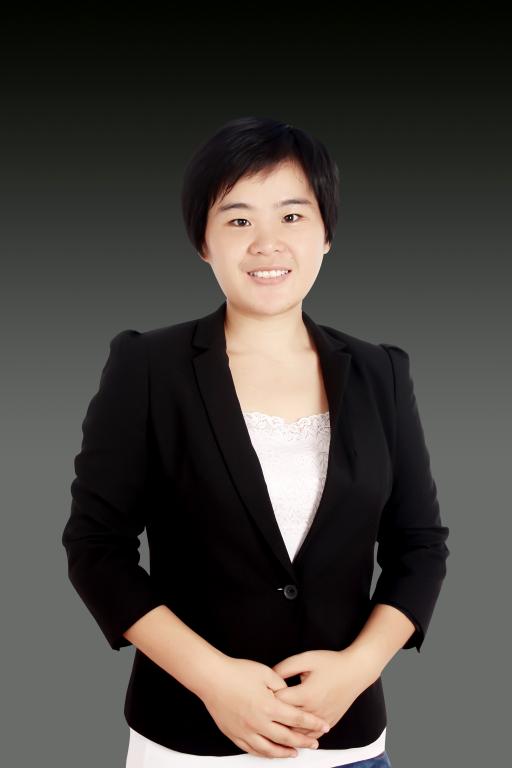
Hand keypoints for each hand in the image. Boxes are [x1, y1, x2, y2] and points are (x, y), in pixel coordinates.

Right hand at [199, 656, 331, 757]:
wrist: (212, 678)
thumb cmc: (237, 672)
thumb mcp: (265, 672)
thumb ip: (281, 685)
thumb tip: (290, 695)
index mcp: (269, 706)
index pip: (297, 719)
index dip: (313, 723)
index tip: (324, 727)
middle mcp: (259, 723)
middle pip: (287, 738)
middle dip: (304, 741)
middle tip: (314, 743)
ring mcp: (246, 731)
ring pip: (270, 750)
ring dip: (285, 753)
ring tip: (295, 752)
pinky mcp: (235, 735)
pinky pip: (253, 750)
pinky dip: (265, 754)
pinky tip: (272, 753)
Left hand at [271, 647, 379, 739]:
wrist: (355, 671)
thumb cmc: (331, 663)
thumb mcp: (306, 658)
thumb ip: (285, 667)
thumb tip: (269, 676)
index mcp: (306, 694)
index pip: (278, 702)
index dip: (268, 696)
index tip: (263, 691)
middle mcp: (313, 711)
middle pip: (285, 720)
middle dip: (273, 713)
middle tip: (264, 705)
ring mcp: (322, 720)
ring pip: (297, 733)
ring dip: (285, 727)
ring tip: (275, 719)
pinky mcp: (329, 723)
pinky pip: (311, 736)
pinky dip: (300, 734)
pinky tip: (294, 728)